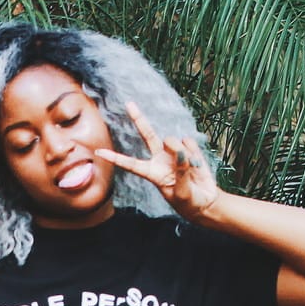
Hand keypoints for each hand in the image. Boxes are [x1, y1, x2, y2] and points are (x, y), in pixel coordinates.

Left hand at [95, 102, 219, 222]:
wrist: (205, 201)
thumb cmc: (189, 202)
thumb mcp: (183, 194)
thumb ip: (180, 174)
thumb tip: (180, 153)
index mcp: (152, 173)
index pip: (131, 164)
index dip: (115, 158)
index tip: (98, 152)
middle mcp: (160, 159)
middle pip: (147, 135)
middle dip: (139, 118)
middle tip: (129, 103)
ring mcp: (173, 153)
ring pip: (173, 140)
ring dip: (182, 152)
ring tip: (190, 169)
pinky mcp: (187, 148)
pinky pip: (189, 142)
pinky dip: (194, 152)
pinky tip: (196, 164)